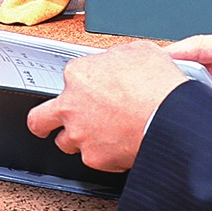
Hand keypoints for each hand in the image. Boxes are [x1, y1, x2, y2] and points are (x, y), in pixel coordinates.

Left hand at [24, 42, 190, 173]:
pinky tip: (118, 147)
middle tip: (48, 124)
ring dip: (77, 139)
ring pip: (65, 143)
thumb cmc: (158, 85)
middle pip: (40, 119)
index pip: (68, 79)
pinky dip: (103, 155)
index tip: (89, 88)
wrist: (171, 119)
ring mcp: (80, 134)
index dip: (81, 84)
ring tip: (97, 136)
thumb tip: (117, 61)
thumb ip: (116, 57)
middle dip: (43, 123)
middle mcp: (71, 106)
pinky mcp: (94, 158)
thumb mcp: (139, 52)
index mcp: (79, 74)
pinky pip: (92, 159)